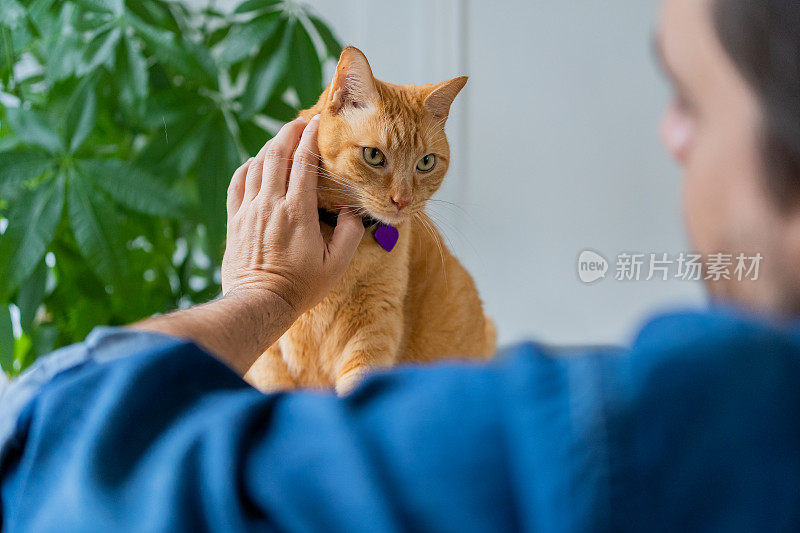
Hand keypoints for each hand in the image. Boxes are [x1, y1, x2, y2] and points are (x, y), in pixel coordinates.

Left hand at [222, 115, 363, 317]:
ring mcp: (249, 210)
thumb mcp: (336, 265)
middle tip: (301, 122)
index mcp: (298, 211)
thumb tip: (351, 211)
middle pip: (277, 153)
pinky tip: (256, 164)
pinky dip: (248, 166)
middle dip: (289, 132)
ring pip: (257, 164)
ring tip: (282, 138)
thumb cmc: (301, 287)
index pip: (304, 162)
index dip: (311, 137)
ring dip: (270, 146)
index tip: (319, 121)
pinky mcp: (235, 220)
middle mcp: (271, 204)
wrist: (259, 303)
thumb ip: (350, 234)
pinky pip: (238, 182)